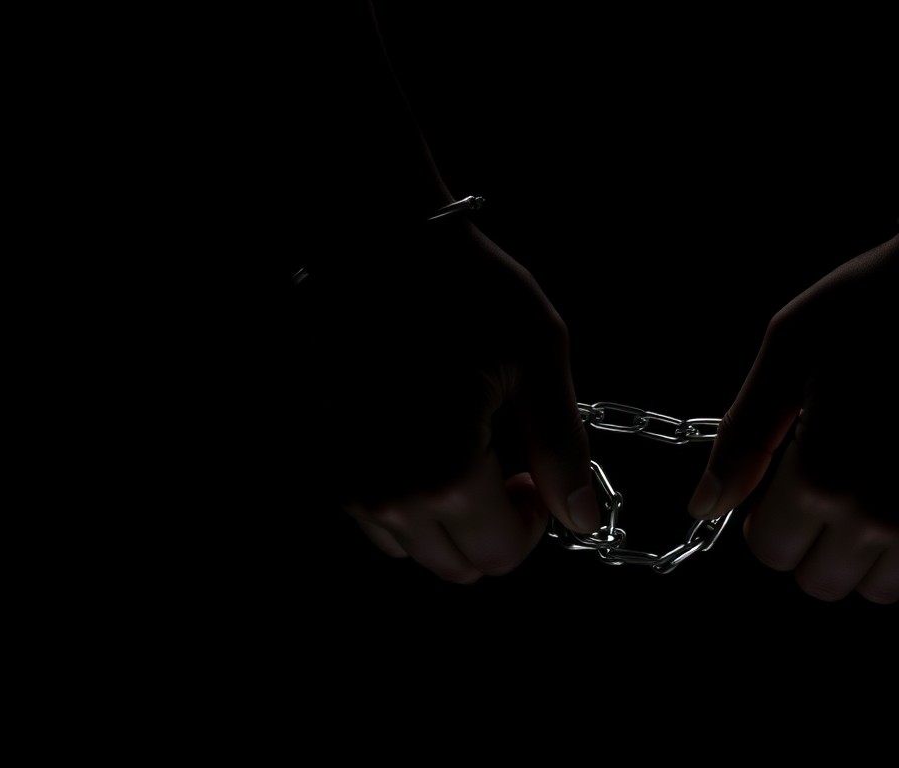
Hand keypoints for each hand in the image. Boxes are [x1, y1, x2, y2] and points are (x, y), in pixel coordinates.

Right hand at [295, 222, 599, 582]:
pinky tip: (417, 435)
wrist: (370, 234)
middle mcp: (381, 494)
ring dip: (444, 516)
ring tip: (460, 444)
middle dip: (492, 526)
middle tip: (506, 461)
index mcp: (442, 475)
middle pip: (454, 564)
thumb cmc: (463, 285)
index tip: (534, 471)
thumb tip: (583, 517)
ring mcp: (339, 480)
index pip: (501, 555)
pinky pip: (367, 513)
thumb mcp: (536, 357)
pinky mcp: (315, 457)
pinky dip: (400, 495)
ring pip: (408, 545)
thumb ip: (563, 448)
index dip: (534, 521)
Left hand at [689, 233, 898, 601]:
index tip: (789, 470)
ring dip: (866, 551)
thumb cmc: (877, 301)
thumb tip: (705, 504)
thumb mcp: (790, 349)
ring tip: (876, 483)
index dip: (769, 511)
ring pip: (880, 587)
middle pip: (822, 581)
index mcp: (823, 476)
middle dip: (812, 538)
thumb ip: (743, 434)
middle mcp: (882, 518)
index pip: (771, 550)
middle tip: (829, 477)